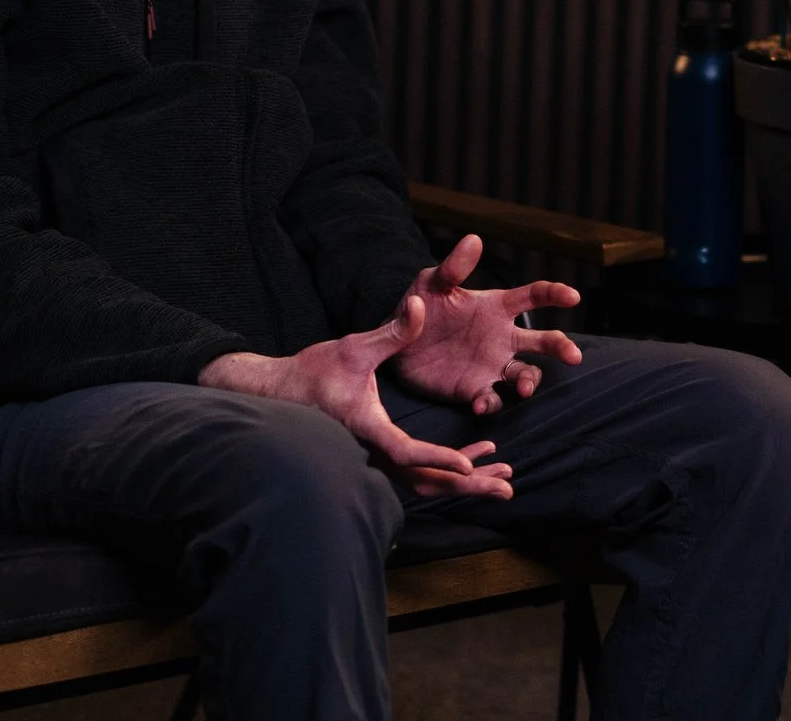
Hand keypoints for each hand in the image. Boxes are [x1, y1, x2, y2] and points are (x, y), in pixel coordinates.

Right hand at [199, 299, 515, 498]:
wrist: (283, 392)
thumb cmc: (315, 371)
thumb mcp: (354, 347)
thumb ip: (393, 332)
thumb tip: (420, 305)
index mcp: (368, 427)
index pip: (406, 452)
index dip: (438, 458)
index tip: (470, 463)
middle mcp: (374, 451)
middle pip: (424, 480)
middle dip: (467, 484)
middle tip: (507, 486)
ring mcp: (377, 457)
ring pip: (424, 481)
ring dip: (463, 482)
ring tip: (503, 477)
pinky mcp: (381, 454)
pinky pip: (419, 472)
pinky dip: (448, 470)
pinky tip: (476, 458)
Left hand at [387, 233, 583, 414]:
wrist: (396, 345)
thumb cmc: (420, 306)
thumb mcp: (432, 283)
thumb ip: (454, 267)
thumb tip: (474, 239)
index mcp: (497, 307)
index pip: (533, 297)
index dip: (555, 294)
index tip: (572, 296)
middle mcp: (502, 338)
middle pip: (543, 342)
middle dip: (561, 347)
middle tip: (574, 356)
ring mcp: (491, 365)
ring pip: (525, 374)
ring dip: (529, 382)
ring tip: (523, 388)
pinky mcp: (474, 390)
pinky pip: (492, 400)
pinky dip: (491, 403)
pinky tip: (481, 404)